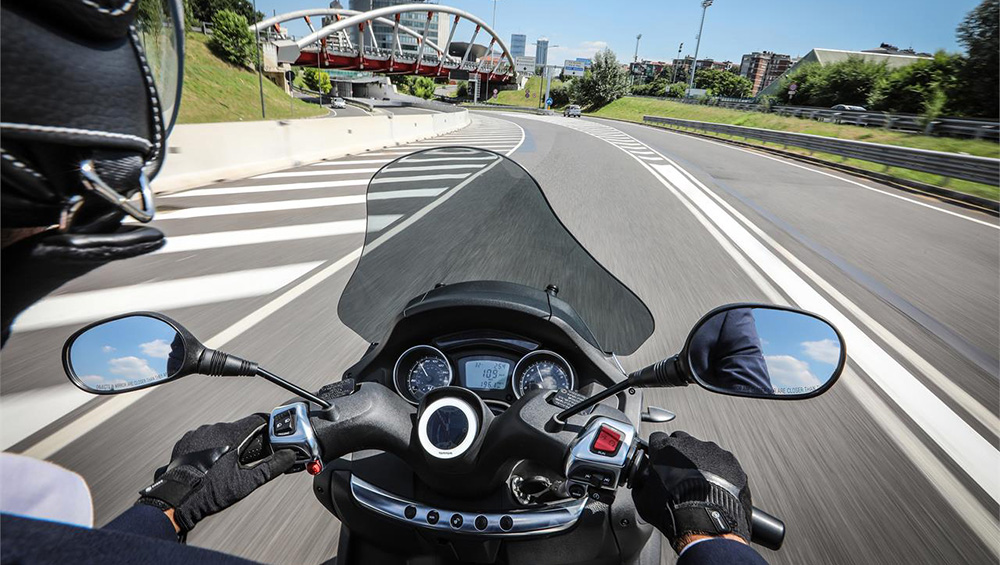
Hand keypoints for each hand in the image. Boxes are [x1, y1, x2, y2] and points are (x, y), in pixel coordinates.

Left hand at [137, 414, 295, 532]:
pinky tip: (210, 464)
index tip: (270, 436)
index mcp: (231, 435)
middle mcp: (214, 429)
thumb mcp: (246, 482)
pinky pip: (204, 438)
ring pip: (221, 433)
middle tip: (246, 459)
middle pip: (239, 428)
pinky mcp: (186, 440)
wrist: (177, 500)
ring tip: (225, 466)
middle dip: (245, 441)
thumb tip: (288, 457)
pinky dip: (210, 447)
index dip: (267, 428)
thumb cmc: (209, 492)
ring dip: (227, 444)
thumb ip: (271, 467)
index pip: (257, 420)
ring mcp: (198, 433)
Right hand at [631, 431, 751, 553]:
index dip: (658, 450)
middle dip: (679, 454)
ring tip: (699, 485)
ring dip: (700, 462)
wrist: (705, 523)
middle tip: (679, 474)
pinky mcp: (730, 461)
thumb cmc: (674, 510)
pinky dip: (720, 472)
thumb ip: (641, 482)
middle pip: (681, 441)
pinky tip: (715, 488)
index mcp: (664, 448)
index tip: (659, 460)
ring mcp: (712, 450)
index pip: (657, 438)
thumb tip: (642, 481)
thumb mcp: (643, 499)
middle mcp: (688, 443)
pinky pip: (723, 462)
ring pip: (703, 450)